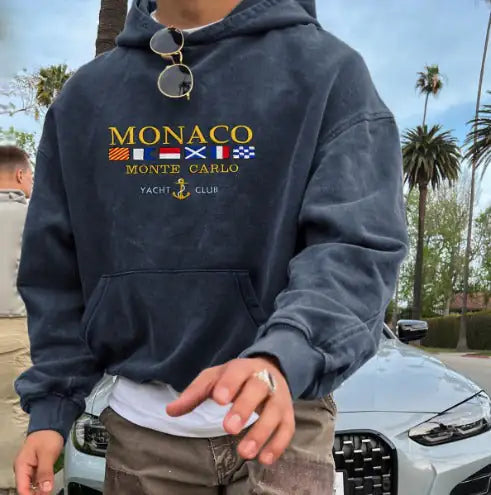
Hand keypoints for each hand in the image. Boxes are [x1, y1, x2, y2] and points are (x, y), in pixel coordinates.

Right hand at [14, 430, 63, 494]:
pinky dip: (42, 484)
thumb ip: (45, 472)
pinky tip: (48, 487)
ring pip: (32, 485)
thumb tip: (45, 489)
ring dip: (39, 490)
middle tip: (48, 494)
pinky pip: (37, 479)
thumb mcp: (47, 453)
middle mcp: (22, 468)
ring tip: (49, 492)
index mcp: (21, 465)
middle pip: (26, 488)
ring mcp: (29, 468)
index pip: (22, 488)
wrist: (52, 425)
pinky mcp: (36, 466)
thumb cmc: (47, 436)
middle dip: (36, 493)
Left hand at [167, 356, 294, 464]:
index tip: (218, 399)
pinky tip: (265, 459)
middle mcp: (264, 379)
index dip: (229, 384)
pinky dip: (278, 444)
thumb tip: (170, 411)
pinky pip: (288, 429)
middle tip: (229, 428)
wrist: (270, 369)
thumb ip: (195, 393)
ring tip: (244, 453)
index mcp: (243, 368)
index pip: (237, 372)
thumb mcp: (215, 378)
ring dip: (262, 432)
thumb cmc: (236, 378)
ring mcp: (279, 397)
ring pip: (275, 412)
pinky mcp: (288, 414)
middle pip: (258, 389)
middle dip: (244, 408)